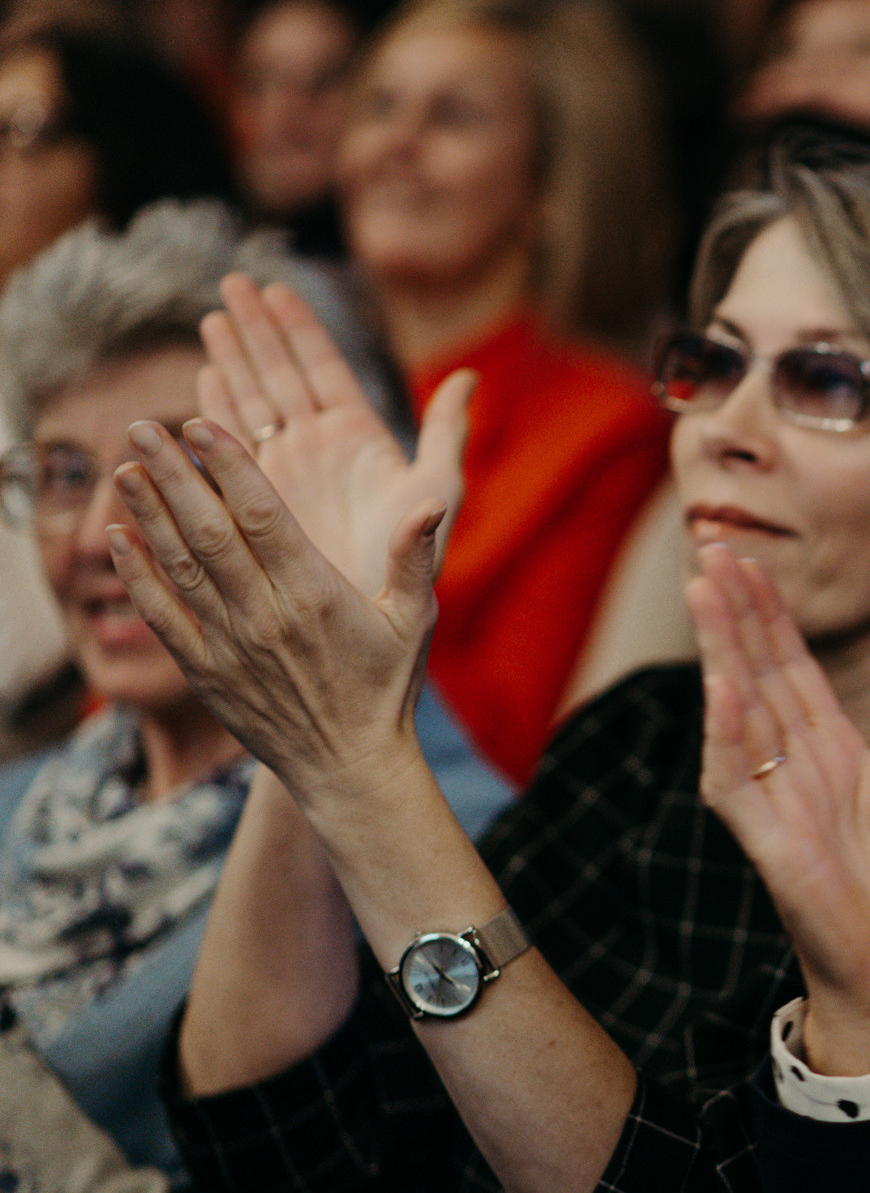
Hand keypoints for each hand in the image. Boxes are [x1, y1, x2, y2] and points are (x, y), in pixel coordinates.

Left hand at [105, 416, 440, 803]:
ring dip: (147, 515)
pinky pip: (162, 616)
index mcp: (316, 594)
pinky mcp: (205, 671)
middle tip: (143, 427)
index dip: (228, 467)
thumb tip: (429, 503)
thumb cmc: (386, 685)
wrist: (349, 766)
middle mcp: (266, 615)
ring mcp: (229, 644)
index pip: (263, 516)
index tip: (200, 426)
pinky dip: (137, 576)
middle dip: (172, 475)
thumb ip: (415, 555)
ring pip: (179, 567)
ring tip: (125, 468)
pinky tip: (118, 539)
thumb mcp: (415, 618)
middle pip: (209, 532)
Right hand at [198, 273, 472, 598]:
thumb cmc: (416, 556)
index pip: (323, 368)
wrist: (374, 613)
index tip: (276, 289)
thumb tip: (471, 377)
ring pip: (253, 401)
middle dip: (257, 330)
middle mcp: (318, 446)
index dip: (299, 328)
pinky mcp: (257, 496)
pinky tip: (204, 378)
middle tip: (232, 281)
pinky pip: (231, 444)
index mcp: (358, 435)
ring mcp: (285, 469)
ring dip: (232, 360)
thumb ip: (448, 430)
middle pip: (281, 374)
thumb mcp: (438, 486)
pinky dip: (216, 410)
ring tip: (214, 318)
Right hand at [686, 544, 869, 1074]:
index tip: (748, 559)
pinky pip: (739, 786)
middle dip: (735, 613)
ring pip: (739, 715)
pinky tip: (725, 689)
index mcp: (833, 753)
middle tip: (710, 548)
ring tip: (706, 591)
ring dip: (722, 653)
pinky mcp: (771, 847)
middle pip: (759, 675)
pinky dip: (730, 737)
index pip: (793, 669)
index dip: (772, 615)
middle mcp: (796, 770)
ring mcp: (776, 805)